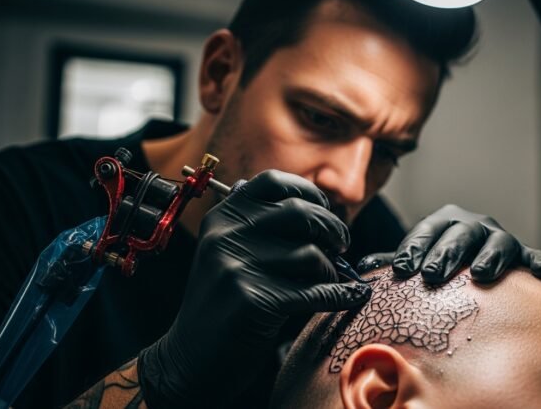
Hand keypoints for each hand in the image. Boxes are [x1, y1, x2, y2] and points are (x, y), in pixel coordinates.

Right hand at [138, 170, 370, 407]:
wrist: (190, 359)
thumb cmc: (223, 305)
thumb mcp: (228, 253)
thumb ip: (261, 227)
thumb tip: (321, 210)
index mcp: (223, 217)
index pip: (274, 182)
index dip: (308, 192)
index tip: (325, 209)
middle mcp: (227, 235)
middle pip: (301, 213)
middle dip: (332, 228)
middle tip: (341, 245)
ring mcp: (238, 266)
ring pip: (311, 254)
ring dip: (330, 270)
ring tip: (327, 281)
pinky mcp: (253, 300)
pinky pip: (315, 291)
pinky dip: (341, 295)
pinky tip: (351, 296)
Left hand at [358, 204, 540, 283]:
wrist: (480, 263)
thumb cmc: (442, 263)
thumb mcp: (418, 259)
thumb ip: (394, 262)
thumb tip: (361, 267)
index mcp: (445, 222)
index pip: (428, 230)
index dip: (415, 247)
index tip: (403, 270)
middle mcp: (474, 226)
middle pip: (461, 234)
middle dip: (446, 253)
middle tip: (432, 275)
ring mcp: (500, 239)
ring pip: (499, 241)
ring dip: (491, 256)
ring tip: (481, 274)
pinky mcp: (525, 257)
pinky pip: (535, 256)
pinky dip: (539, 262)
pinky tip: (540, 274)